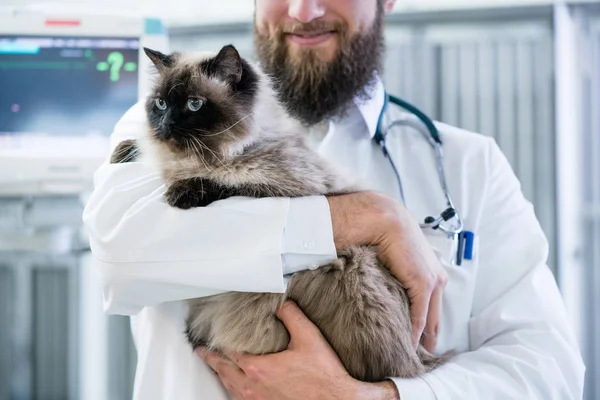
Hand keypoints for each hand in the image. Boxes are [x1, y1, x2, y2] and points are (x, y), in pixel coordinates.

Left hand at [199, 301, 398, 399]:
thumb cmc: (324, 376)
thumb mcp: (309, 337)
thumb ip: (291, 316)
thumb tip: (281, 303)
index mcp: (259, 368)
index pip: (231, 352)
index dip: (220, 342)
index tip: (213, 336)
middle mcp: (253, 387)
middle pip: (224, 371)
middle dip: (211, 360)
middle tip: (202, 352)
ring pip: (230, 388)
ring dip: (221, 375)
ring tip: (216, 368)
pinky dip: (233, 390)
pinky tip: (236, 387)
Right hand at [327, 191, 447, 351]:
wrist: (384, 219)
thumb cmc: (385, 233)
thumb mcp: (395, 256)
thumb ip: (396, 270)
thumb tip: (385, 281)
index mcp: (431, 269)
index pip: (432, 303)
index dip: (429, 322)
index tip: (423, 338)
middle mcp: (437, 276)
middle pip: (436, 314)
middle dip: (430, 335)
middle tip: (423, 354)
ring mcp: (432, 280)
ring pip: (430, 318)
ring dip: (423, 337)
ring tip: (414, 355)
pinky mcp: (423, 284)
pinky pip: (420, 315)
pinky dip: (414, 332)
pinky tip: (408, 345)